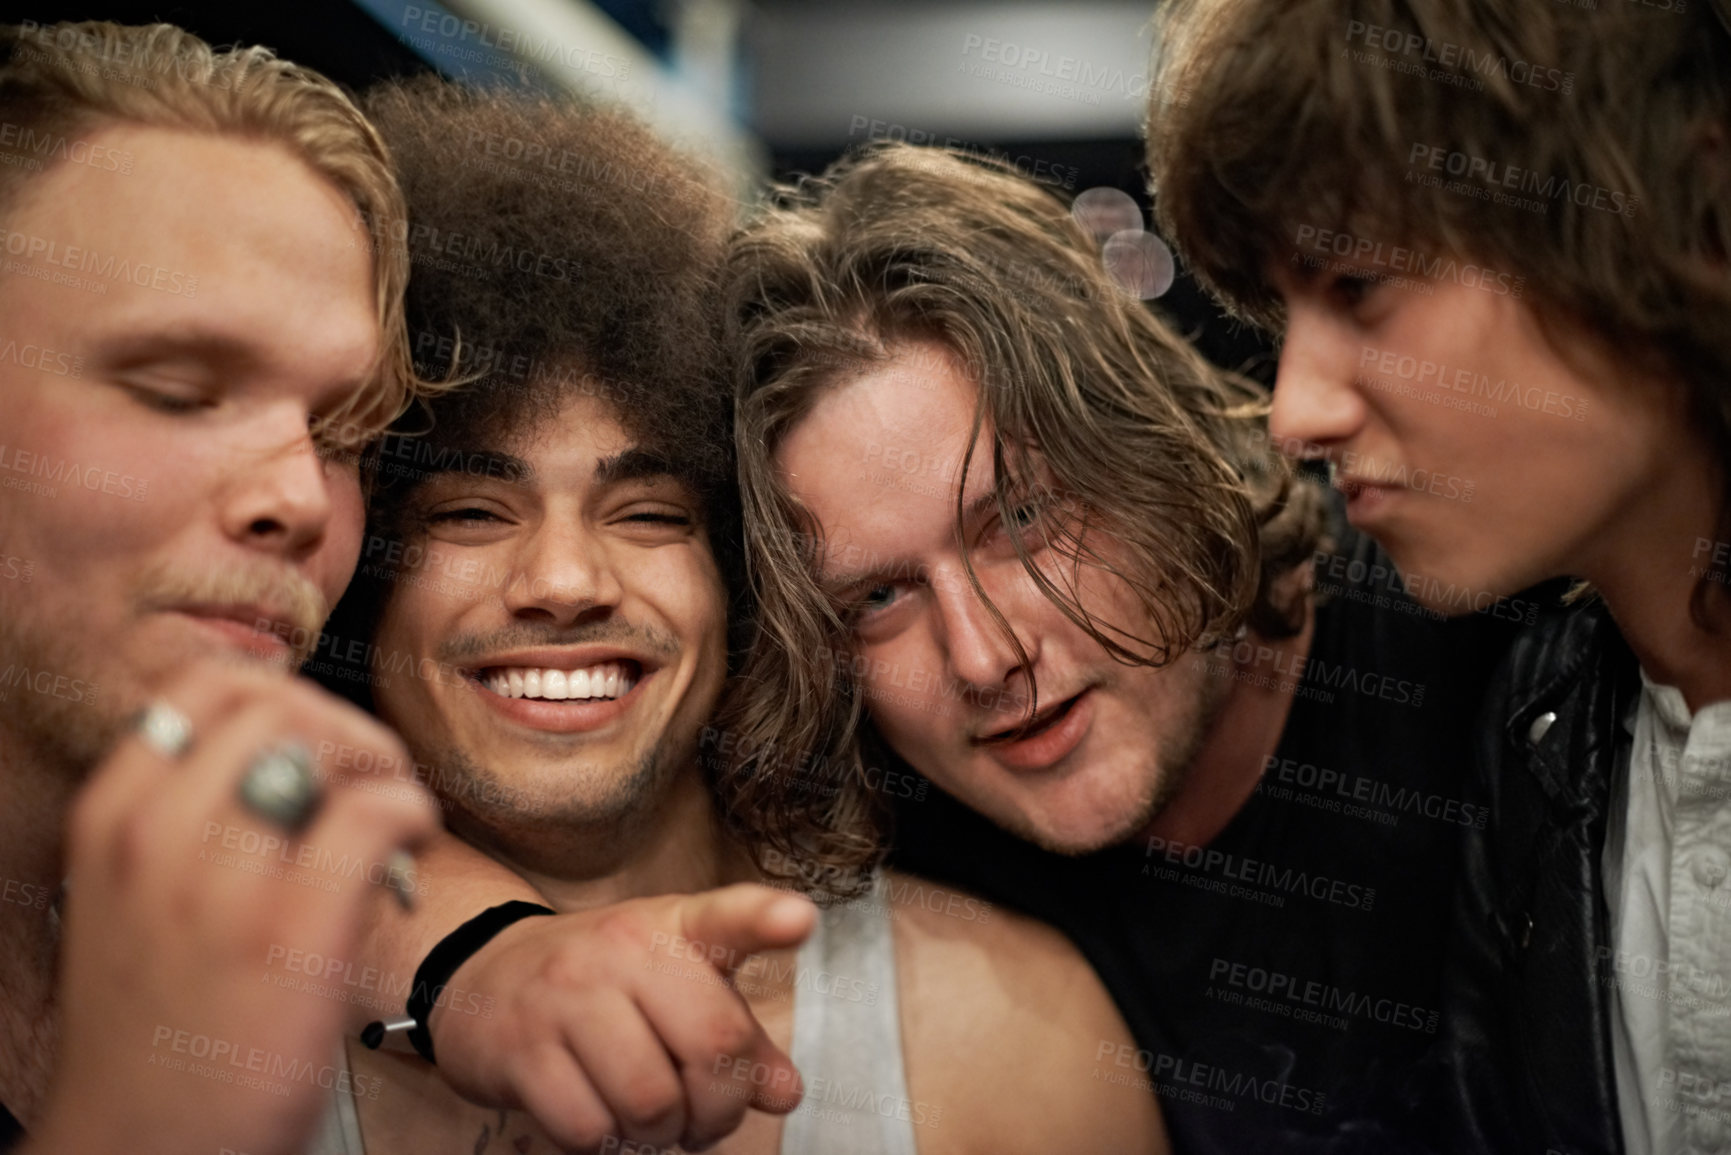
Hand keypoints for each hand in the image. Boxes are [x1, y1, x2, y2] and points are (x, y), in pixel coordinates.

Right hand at [26, 660, 438, 1154]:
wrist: (142, 1146)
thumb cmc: (157, 1028)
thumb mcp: (139, 899)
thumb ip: (193, 824)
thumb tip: (295, 764)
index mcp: (115, 816)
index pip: (204, 685)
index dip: (284, 698)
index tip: (320, 745)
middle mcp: (159, 829)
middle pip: (275, 699)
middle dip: (344, 727)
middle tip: (372, 779)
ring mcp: (223, 874)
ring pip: (325, 737)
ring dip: (381, 763)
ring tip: (391, 819)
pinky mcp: (293, 923)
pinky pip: (378, 810)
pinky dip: (412, 814)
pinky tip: (409, 854)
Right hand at [430, 883, 816, 1152]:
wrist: (483, 976)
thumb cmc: (603, 985)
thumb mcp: (674, 985)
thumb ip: (736, 1033)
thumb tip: (783, 1092)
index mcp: (670, 928)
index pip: (724, 916)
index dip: (764, 920)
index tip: (800, 921)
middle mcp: (621, 950)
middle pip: (712, 1045)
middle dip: (721, 1107)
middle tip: (704, 1119)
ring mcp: (565, 996)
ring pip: (651, 1102)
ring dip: (662, 1136)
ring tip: (652, 1123)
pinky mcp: (519, 1050)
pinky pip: (589, 1130)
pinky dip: (607, 1146)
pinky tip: (601, 1121)